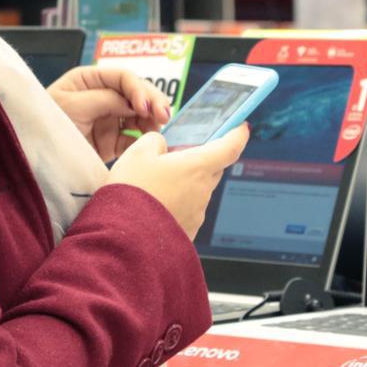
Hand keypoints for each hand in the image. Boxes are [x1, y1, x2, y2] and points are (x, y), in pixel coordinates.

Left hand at [47, 66, 171, 161]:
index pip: (122, 77)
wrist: (35, 160)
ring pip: (139, 115)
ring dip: (151, 120)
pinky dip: (143, 140)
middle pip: (135, 94)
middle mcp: (101, 97)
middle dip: (152, 102)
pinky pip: (133, 139)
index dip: (138, 89)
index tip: (145, 106)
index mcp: (88, 80)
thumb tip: (134, 103)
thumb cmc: (45, 125)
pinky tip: (148, 142)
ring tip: (157, 130)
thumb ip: (105, 100)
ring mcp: (107, 120)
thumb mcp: (73, 107)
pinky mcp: (110, 143)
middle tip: (164, 116)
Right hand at [105, 126, 249, 239]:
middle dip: (200, 160)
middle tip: (177, 156)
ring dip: (184, 184)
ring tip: (154, 185)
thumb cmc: (132, 192)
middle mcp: (203, 191)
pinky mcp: (188, 232)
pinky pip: (187, 210)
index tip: (242, 128)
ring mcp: (197, 213)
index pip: (230, 147)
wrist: (124, 238)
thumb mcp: (137, 153)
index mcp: (198, 167)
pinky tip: (154, 205)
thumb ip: (155, 141)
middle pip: (212, 169)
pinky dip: (176, 205)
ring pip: (197, 190)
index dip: (238, 135)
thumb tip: (161, 146)